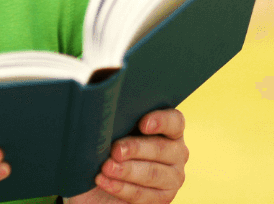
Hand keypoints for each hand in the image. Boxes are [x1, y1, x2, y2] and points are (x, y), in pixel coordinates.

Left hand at [66, 108, 187, 203]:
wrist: (98, 172)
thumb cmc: (105, 137)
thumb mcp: (107, 120)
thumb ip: (111, 102)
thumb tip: (103, 81)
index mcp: (168, 127)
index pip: (175, 121)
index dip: (161, 121)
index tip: (142, 123)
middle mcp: (176, 151)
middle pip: (161, 149)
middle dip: (136, 149)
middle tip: (114, 150)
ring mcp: (172, 177)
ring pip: (153, 174)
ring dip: (127, 171)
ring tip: (105, 167)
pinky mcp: (162, 199)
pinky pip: (144, 195)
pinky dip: (121, 188)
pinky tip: (104, 180)